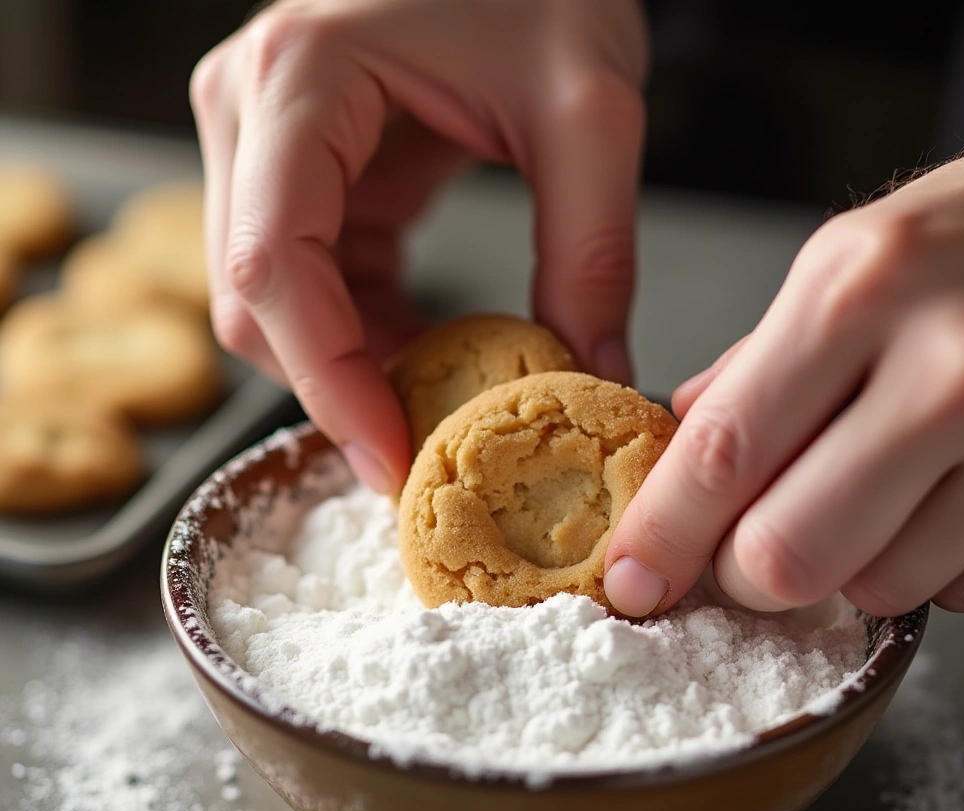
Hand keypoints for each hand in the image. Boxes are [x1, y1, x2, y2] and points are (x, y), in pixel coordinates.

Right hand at [191, 0, 647, 492]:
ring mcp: (266, 143)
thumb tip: (597, 373)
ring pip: (275, 306)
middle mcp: (253, 112)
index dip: (330, 385)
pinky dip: (365, 335)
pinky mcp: (302, 171)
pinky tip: (430, 351)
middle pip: (257, 304)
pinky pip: (312, 284)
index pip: (276, 269)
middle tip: (431, 451)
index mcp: (300, 82)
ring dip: (354, 368)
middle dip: (340, 390)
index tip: (394, 462)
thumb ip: (592, 250)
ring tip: (445, 399)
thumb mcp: (589, 108)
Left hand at [606, 138, 963, 617]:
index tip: (632, 581)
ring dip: (853, 566)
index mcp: (857, 288)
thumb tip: (692, 433)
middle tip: (751, 550)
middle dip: (748, 573)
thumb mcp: (864, 256)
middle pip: (785, 553)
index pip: (721, 452)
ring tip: (880, 495)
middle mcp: (944, 364)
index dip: (662, 536)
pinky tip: (954, 498)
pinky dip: (939, 566)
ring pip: (877, 586)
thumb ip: (767, 357)